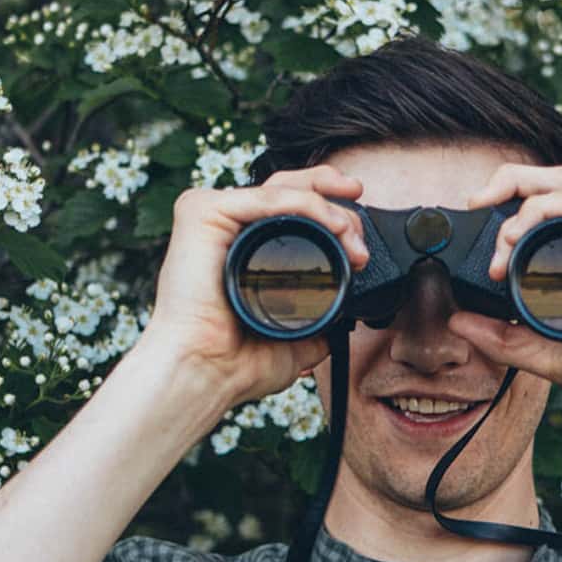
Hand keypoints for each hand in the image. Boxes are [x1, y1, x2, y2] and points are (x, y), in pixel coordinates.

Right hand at [137, 164, 371, 408]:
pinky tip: (333, 225)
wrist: (207, 374)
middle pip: (290, 187)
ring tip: (353, 239)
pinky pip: (268, 197)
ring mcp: (212, 215)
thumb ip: (319, 321)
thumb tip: (346, 317)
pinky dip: (308, 204)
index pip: (290, 208)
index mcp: (243, 246)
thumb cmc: (235, 362)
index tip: (360, 236)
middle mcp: (227, 226)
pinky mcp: (201, 212)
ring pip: (284, 187)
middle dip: (336, 199)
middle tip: (360, 234)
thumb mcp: (296, 338)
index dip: (330, 208)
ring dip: (330, 207)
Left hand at [445, 163, 561, 398]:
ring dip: (517, 212)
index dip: (509, 203)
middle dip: (502, 186)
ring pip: (558, 184)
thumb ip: (507, 338)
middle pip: (550, 178)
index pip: (550, 199)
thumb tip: (459, 322)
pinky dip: (541, 210)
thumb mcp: (552, 348)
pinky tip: (520, 236)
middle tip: (473, 206)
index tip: (482, 236)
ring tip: (501, 252)